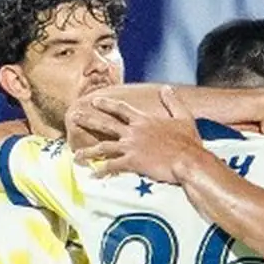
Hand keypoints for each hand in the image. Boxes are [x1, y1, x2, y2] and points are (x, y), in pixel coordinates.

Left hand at [76, 90, 203, 182]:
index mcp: (144, 120)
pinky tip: (93, 175)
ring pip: (103, 147)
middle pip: (105, 124)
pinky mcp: (133, 162)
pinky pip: (112, 166)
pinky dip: (102, 171)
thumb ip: (173, 101)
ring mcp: (131, 146)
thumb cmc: (189, 142)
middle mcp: (134, 131)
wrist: (189, 160)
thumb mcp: (183, 117)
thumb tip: (167, 88)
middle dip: (88, 120)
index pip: (120, 109)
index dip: (106, 104)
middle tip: (74, 117)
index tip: (94, 101)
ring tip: (76, 155)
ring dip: (88, 151)